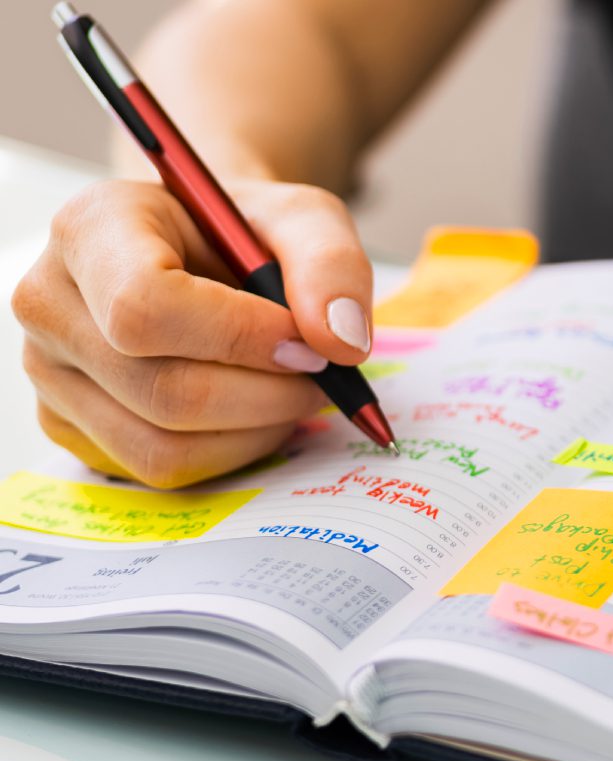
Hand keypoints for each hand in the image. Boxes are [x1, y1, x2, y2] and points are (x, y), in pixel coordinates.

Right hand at [10, 178, 372, 487]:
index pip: (145, 307)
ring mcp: (50, 371)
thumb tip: (341, 343)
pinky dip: (230, 451)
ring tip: (292, 390)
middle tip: (320, 375)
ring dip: (255, 430)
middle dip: (268, 395)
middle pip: (165, 391)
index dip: (240, 337)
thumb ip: (331, 264)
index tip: (306, 343)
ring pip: (163, 446)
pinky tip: (254, 410)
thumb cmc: (245, 231)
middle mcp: (49, 300)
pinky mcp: (69, 424)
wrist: (205, 251)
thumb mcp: (304, 218)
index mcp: (91, 228)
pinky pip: (160, 469)